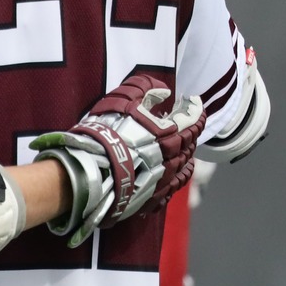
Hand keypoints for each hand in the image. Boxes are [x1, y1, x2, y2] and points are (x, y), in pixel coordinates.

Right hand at [31, 72, 204, 246]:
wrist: (91, 172)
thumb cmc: (107, 133)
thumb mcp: (123, 100)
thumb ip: (145, 89)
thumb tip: (163, 92)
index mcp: (169, 133)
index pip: (191, 118)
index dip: (195, 108)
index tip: (193, 101)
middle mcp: (173, 157)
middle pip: (190, 142)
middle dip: (191, 130)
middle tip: (187, 122)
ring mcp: (165, 179)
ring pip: (186, 164)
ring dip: (187, 152)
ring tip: (183, 146)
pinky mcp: (154, 196)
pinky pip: (175, 186)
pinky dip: (179, 175)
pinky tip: (176, 171)